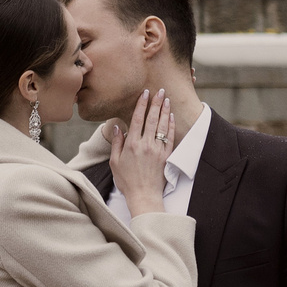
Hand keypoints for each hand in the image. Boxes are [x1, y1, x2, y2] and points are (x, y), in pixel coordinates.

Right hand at [104, 89, 174, 211]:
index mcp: (132, 144)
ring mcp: (157, 150)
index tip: (144, 93)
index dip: (141, 104)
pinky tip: (171, 117)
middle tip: (159, 90)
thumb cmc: (127, 180)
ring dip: (164, 111)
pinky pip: (169, 137)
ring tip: (166, 99)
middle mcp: (146, 144)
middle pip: (152, 119)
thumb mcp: (115, 162)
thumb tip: (118, 127)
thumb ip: (117, 143)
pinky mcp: (166, 156)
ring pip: (162, 126)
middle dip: (155, 103)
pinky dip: (170, 126)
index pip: (137, 119)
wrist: (144, 196)